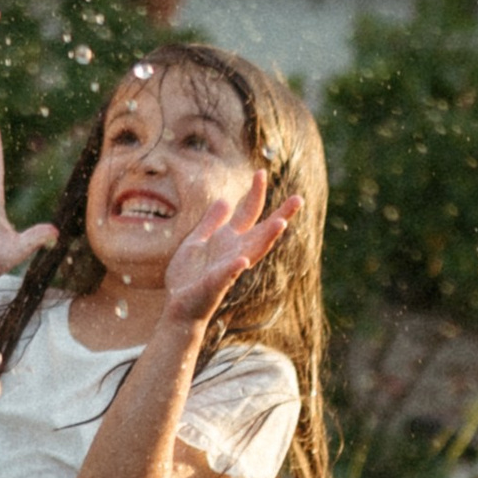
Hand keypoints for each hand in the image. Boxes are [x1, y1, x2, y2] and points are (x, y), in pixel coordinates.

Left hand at [161, 178, 299, 327]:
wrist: (179, 306)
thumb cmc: (189, 276)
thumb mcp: (198, 241)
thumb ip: (212, 223)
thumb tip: (225, 199)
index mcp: (229, 240)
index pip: (248, 213)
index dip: (255, 193)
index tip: (261, 171)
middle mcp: (234, 252)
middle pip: (262, 230)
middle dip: (280, 215)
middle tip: (298, 199)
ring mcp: (228, 268)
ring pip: (253, 251)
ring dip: (267, 238)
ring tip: (281, 223)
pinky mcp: (215, 284)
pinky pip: (227, 275)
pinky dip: (234, 267)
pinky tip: (243, 259)